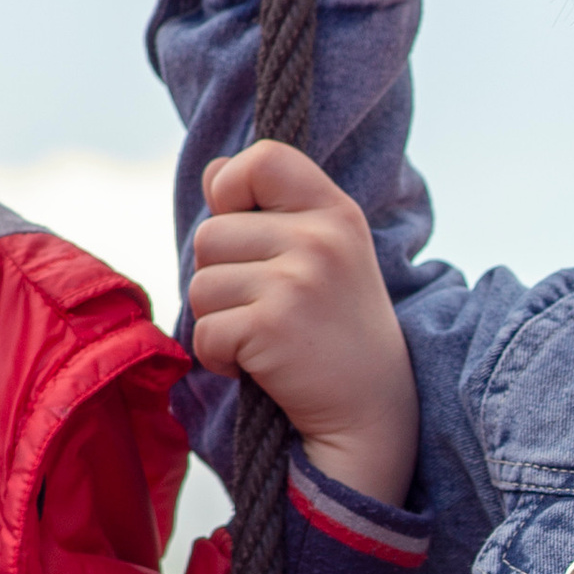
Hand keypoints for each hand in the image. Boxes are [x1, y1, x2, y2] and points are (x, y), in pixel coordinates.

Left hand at [190, 139, 418, 507]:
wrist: (372, 415)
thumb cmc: (339, 334)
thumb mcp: (326, 256)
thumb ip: (274, 211)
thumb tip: (213, 173)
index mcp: (336, 212)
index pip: (264, 159)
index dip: (233, 187)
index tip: (244, 225)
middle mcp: (321, 238)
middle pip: (211, 234)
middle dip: (221, 279)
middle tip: (266, 310)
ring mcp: (299, 281)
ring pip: (200, 285)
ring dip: (218, 321)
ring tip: (264, 339)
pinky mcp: (274, 325)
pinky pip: (205, 330)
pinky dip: (218, 357)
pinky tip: (256, 367)